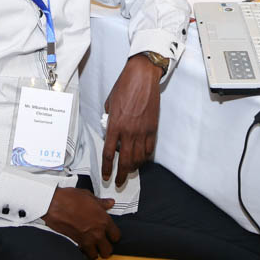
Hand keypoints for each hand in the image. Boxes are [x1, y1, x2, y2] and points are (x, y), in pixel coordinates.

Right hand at [43, 187, 120, 259]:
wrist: (54, 204)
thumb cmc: (70, 198)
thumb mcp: (89, 196)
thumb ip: (101, 203)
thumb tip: (109, 203)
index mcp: (103, 220)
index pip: (116, 236)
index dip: (114, 236)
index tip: (111, 234)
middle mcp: (97, 232)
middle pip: (108, 250)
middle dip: (106, 247)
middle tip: (103, 243)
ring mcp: (86, 239)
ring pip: (96, 255)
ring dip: (95, 251)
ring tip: (93, 246)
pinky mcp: (75, 243)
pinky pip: (83, 253)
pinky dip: (83, 252)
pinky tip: (83, 245)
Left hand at [101, 54, 161, 184]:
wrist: (142, 77)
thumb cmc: (124, 86)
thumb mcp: (110, 103)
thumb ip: (109, 119)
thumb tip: (110, 130)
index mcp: (114, 124)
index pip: (108, 153)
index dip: (107, 168)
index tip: (106, 176)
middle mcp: (128, 131)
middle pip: (124, 160)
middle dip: (121, 174)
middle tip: (119, 182)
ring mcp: (142, 130)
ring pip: (138, 158)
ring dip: (133, 167)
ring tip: (130, 171)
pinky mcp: (153, 128)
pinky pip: (149, 149)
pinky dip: (145, 157)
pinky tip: (141, 159)